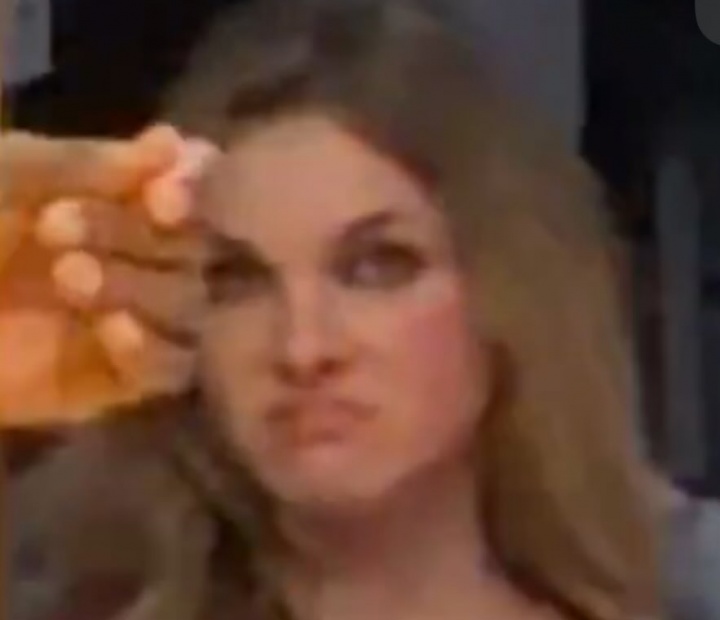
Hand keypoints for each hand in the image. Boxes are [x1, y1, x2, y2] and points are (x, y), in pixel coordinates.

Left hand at [0, 126, 216, 426]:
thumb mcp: (3, 175)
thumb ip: (91, 163)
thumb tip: (177, 144)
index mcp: (99, 204)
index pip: (182, 196)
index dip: (193, 190)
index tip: (167, 190)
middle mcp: (122, 260)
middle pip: (192, 251)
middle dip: (138, 236)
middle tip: (58, 228)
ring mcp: (118, 323)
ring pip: (188, 308)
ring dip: (146, 288)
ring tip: (72, 278)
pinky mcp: (104, 383)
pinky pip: (167, 371)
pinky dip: (152, 350)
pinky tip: (113, 330)